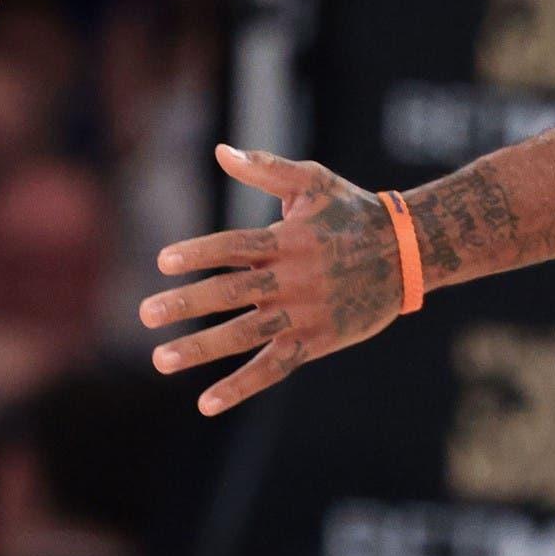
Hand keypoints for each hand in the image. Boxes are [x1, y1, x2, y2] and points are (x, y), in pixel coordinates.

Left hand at [142, 143, 410, 415]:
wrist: (409, 253)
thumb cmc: (353, 212)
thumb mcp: (314, 183)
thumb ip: (266, 168)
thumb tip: (222, 152)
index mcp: (288, 241)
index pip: (236, 247)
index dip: (200, 253)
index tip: (163, 261)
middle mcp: (293, 280)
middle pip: (233, 293)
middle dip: (186, 304)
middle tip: (145, 314)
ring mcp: (304, 315)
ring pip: (246, 335)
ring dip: (201, 348)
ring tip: (161, 359)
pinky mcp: (315, 342)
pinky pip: (273, 369)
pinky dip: (240, 387)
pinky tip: (205, 403)